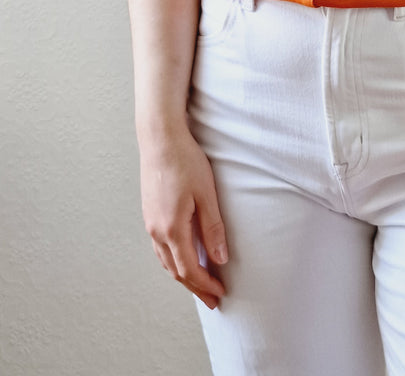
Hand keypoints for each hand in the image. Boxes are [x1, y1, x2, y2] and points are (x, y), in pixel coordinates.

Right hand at [139, 125, 228, 309]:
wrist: (159, 139)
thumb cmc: (184, 161)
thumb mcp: (206, 194)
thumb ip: (212, 228)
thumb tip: (219, 259)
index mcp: (171, 228)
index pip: (189, 270)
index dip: (205, 285)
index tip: (220, 293)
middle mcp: (156, 231)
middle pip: (175, 271)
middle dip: (195, 287)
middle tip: (212, 299)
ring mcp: (150, 223)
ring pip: (165, 261)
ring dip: (183, 275)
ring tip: (199, 283)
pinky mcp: (149, 213)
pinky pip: (160, 248)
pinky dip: (173, 260)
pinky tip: (183, 257)